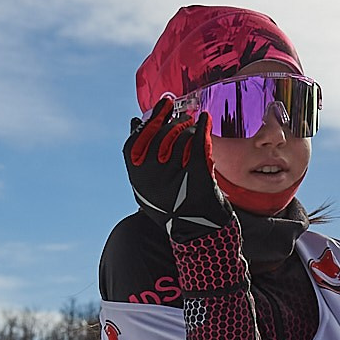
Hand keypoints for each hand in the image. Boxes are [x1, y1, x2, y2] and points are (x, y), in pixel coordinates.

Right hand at [124, 97, 232, 244]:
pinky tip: (205, 119)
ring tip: (192, 123)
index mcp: (138, 176)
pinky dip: (203, 127)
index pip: (137, 139)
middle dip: (172, 120)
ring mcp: (174, 175)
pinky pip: (198, 143)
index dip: (150, 119)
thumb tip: (134, 121)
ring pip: (181, 137)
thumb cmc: (173, 205)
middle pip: (161, 134)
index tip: (161, 107)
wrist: (198, 233)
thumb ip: (139, 156)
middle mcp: (153, 175)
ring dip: (188, 125)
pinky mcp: (197, 175)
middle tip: (181, 113)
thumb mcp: (147, 186)